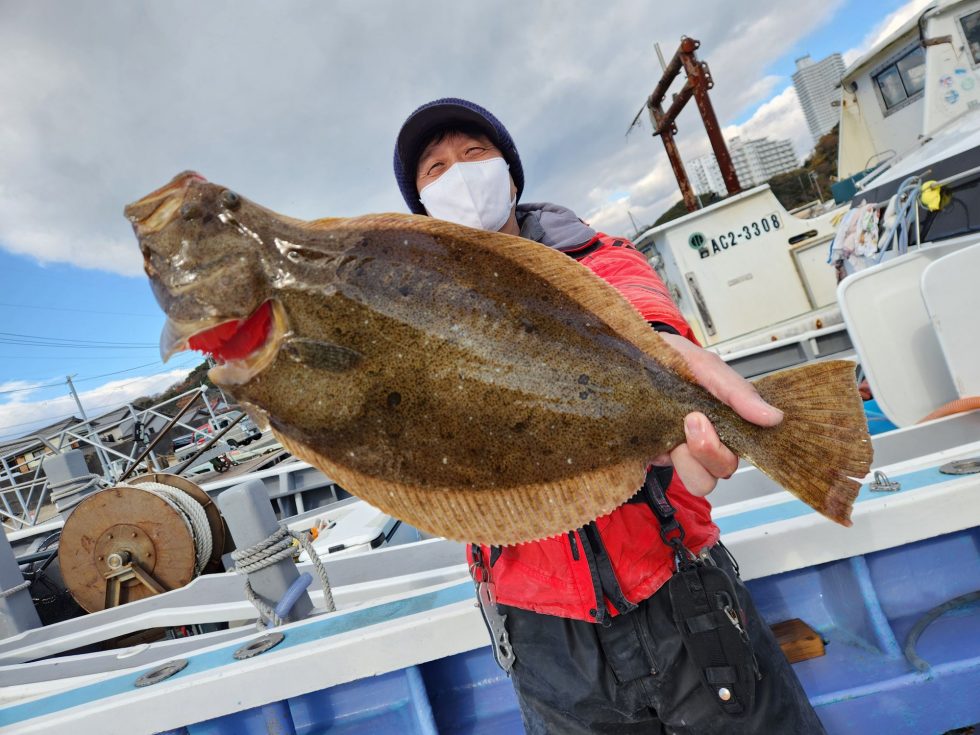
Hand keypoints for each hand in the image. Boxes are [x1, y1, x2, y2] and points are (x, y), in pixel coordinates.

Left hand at [652, 333, 783, 496]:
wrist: (628, 357)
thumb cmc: (668, 357)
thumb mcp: (703, 364)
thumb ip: (736, 391)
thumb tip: (773, 417)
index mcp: (728, 416)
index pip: (752, 444)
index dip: (746, 443)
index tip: (726, 422)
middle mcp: (711, 437)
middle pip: (726, 469)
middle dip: (710, 450)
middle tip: (692, 419)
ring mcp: (685, 450)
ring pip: (703, 482)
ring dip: (690, 461)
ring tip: (676, 432)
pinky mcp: (661, 457)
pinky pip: (672, 475)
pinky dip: (666, 460)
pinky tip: (659, 437)